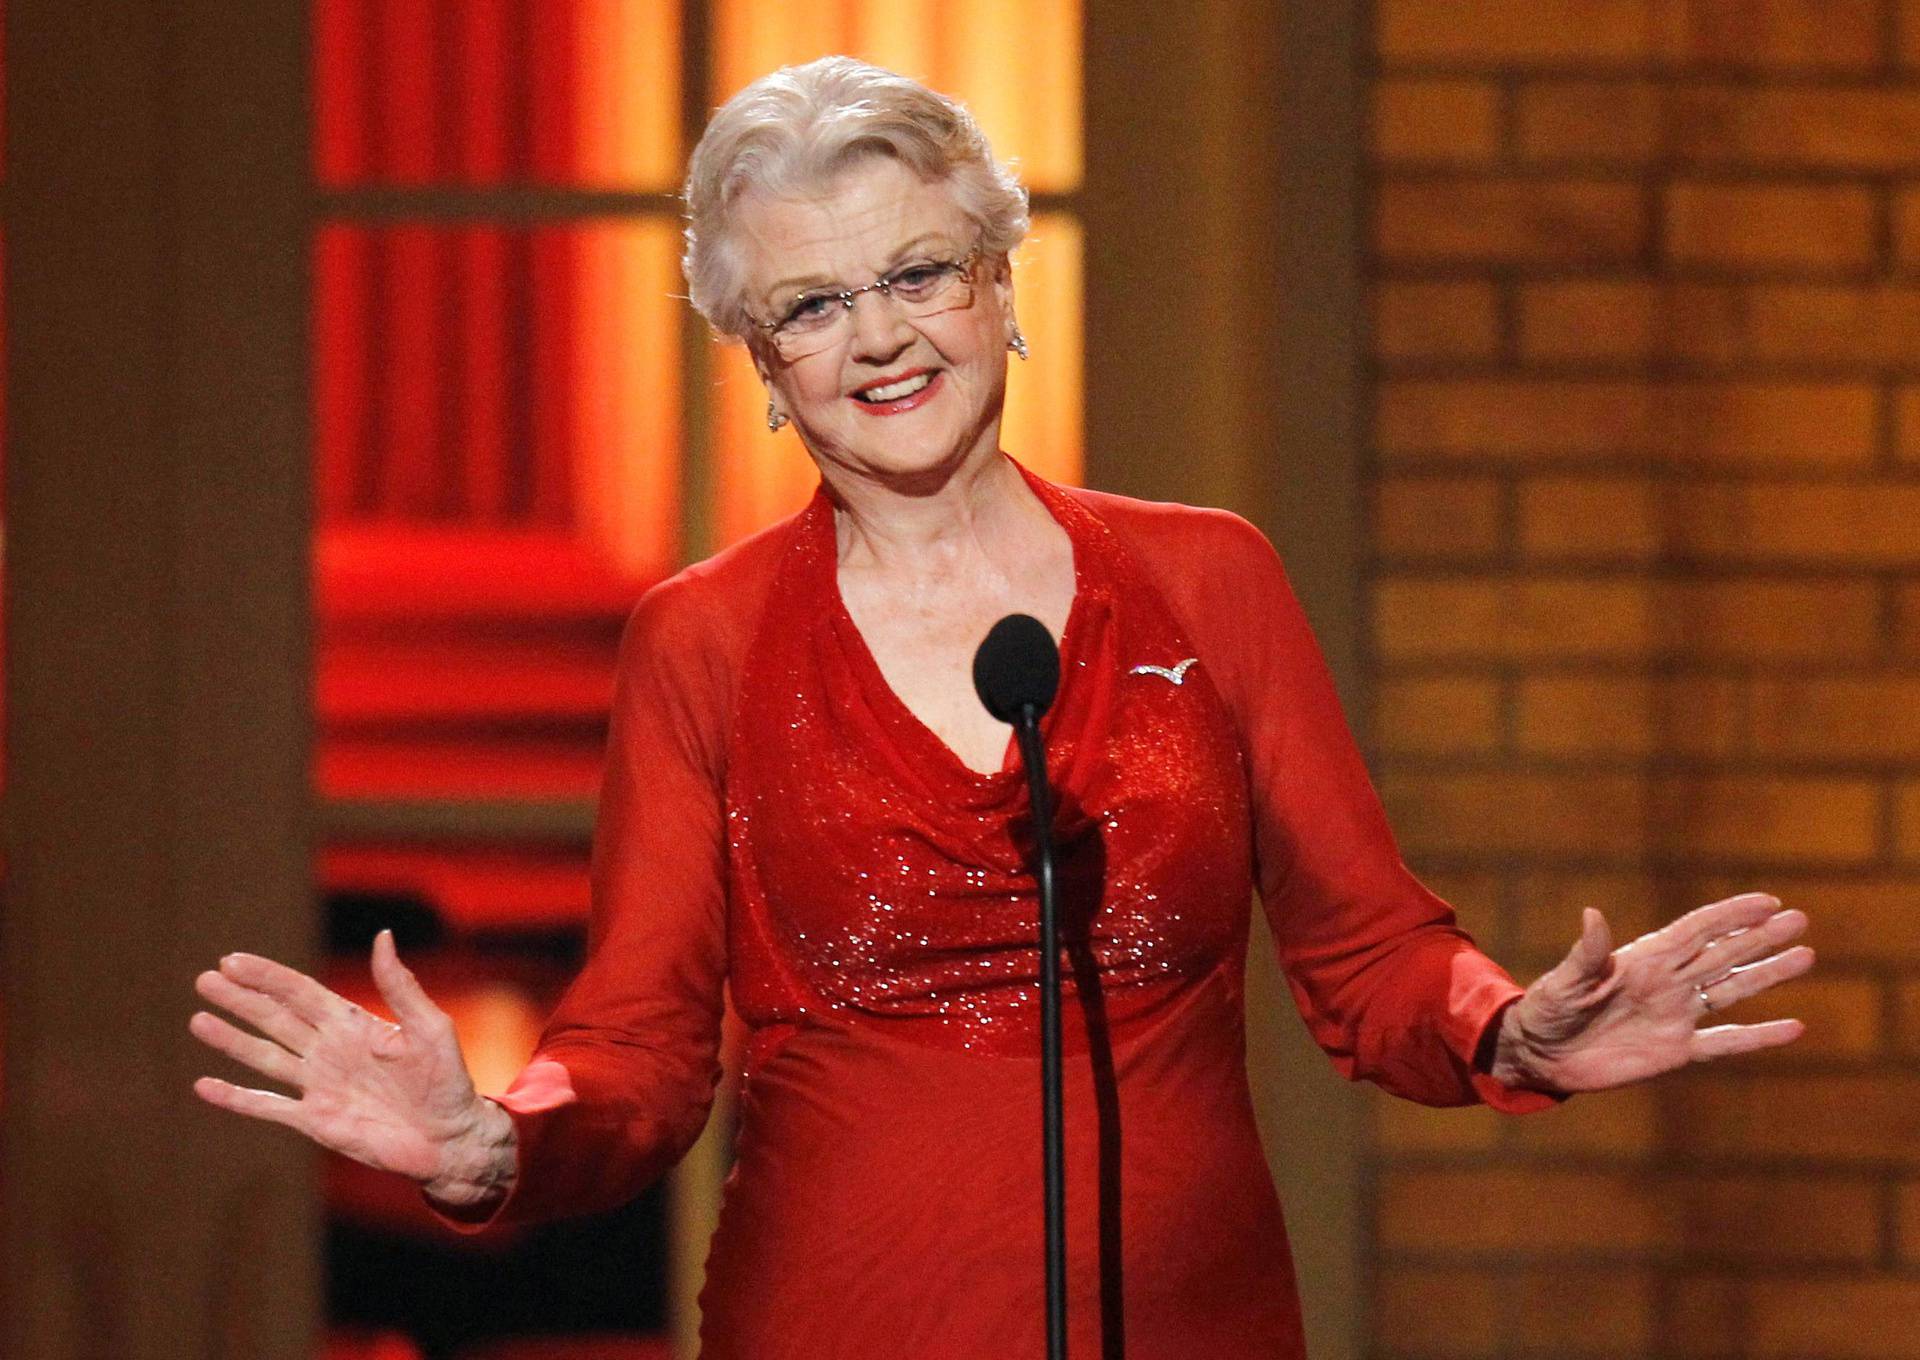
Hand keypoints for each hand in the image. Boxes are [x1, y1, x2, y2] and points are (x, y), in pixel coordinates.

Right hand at [189, 929, 506, 1198]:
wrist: (450, 1139)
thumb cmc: (448, 1081)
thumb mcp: (430, 1028)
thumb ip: (400, 987)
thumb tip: (383, 936)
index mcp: (353, 1024)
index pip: (300, 993)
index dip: (268, 977)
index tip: (233, 960)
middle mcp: (329, 1051)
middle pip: (275, 1019)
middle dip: (240, 1000)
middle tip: (203, 980)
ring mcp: (319, 1086)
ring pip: (265, 1057)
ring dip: (231, 1040)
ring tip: (198, 1019)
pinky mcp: (315, 1121)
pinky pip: (268, 1107)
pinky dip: (236, 1097)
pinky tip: (204, 1086)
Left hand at [1492, 891, 1812, 1094]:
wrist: (1541, 1054)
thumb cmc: (1547, 1010)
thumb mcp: (1564, 981)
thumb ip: (1587, 953)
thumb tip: (1592, 914)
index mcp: (1643, 959)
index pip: (1695, 930)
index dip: (1730, 915)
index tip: (1767, 901)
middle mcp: (1666, 982)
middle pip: (1722, 954)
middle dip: (1760, 937)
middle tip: (1799, 920)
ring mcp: (1674, 1015)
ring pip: (1731, 990)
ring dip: (1767, 975)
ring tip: (1806, 957)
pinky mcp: (1675, 1050)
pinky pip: (1725, 1042)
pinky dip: (1758, 1036)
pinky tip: (1793, 1027)